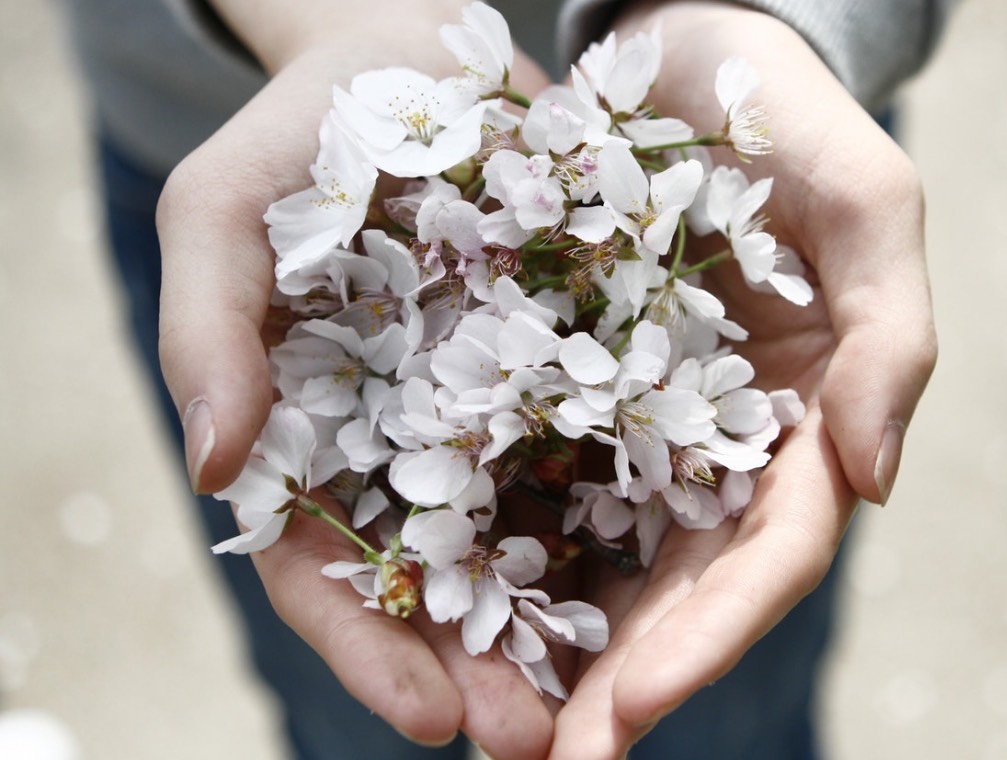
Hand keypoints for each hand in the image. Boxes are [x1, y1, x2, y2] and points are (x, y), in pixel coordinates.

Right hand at [155, 3, 558, 755]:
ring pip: (529, 537)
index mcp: (312, 437)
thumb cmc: (301, 134)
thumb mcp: (225, 214)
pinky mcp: (575, 360)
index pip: (324, 570)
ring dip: (568, 626)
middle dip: (483, 670)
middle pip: (438, 581)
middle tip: (540, 746)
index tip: (429, 721)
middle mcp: (408, 442)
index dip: (369, 649)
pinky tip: (680, 571)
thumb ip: (207, 334)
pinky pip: (606, 446)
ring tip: (621, 699)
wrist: (412, 52)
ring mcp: (494, 408)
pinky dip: (632, 515)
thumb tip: (218, 467)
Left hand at [550, 3, 936, 755]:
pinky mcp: (568, 386)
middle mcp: (725, 441)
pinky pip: (534, 478)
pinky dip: (503, 551)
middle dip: (622, 680)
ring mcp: (643, 422)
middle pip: (683, 587)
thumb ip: (891, 331)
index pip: (770, 555)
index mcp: (806, 417)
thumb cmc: (779, 112)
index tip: (629, 709)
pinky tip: (450, 608)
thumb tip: (874, 482)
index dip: (709, 639)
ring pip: (608, 558)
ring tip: (490, 726)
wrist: (678, 49)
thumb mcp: (864, 196)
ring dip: (556, 649)